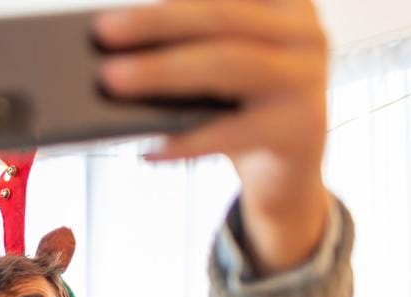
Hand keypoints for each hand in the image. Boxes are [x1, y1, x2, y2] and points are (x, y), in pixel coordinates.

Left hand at [95, 0, 329, 271]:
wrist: (287, 166)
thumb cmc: (241, 104)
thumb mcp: (221, 63)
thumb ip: (188, 44)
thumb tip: (117, 46)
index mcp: (281, 1)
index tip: (120, 4)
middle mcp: (302, 30)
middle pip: (219, 16)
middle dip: (155, 23)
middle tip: (103, 31)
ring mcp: (306, 77)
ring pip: (227, 64)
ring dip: (163, 71)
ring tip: (113, 80)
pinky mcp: (299, 126)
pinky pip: (231, 132)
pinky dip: (185, 141)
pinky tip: (149, 146)